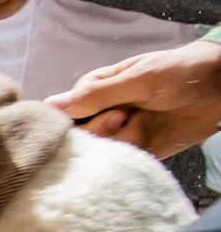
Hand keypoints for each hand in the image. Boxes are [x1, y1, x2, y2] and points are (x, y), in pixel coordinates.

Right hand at [46, 39, 220, 157]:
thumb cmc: (179, 72)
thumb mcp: (137, 78)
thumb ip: (96, 94)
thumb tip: (51, 106)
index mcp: (95, 90)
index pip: (65, 113)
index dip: (75, 120)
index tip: (98, 112)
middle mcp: (103, 112)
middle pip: (81, 136)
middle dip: (102, 129)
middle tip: (125, 116)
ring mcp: (121, 132)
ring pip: (102, 150)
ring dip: (123, 138)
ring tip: (144, 121)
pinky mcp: (139, 149)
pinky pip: (124, 159)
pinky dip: (134, 150)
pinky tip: (149, 133)